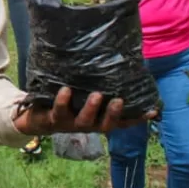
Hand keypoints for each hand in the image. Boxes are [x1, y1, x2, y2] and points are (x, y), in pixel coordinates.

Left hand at [13, 87, 156, 135]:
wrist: (36, 117)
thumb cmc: (67, 102)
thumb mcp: (83, 94)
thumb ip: (99, 84)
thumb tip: (118, 62)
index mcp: (97, 120)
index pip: (121, 122)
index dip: (136, 118)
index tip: (152, 110)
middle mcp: (87, 125)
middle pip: (105, 125)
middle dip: (114, 114)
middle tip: (120, 100)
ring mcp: (70, 124)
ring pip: (83, 121)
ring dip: (91, 109)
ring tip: (97, 94)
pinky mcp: (52, 119)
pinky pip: (58, 112)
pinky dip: (62, 101)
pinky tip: (65, 90)